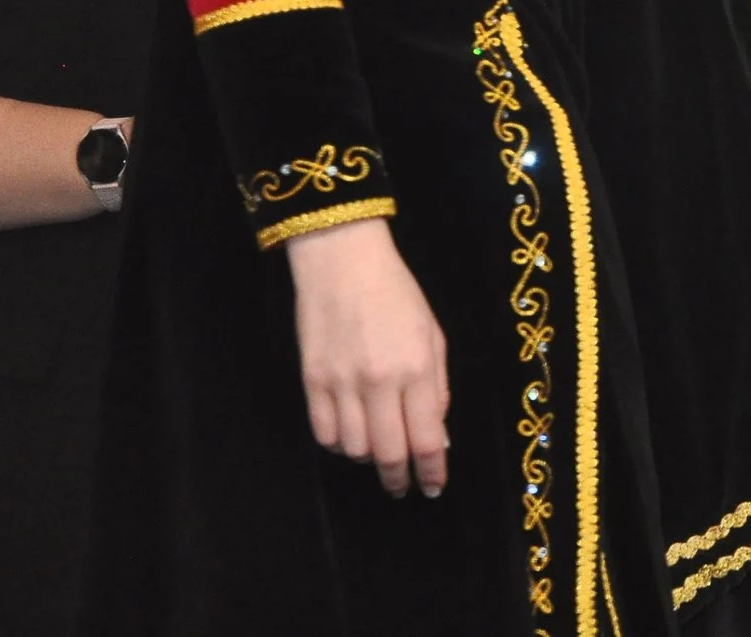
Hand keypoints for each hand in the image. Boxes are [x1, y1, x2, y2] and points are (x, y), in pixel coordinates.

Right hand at [283, 217, 449, 496]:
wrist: (343, 263)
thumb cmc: (398, 295)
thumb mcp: (433, 335)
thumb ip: (438, 387)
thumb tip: (437, 435)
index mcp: (416, 368)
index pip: (426, 439)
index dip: (432, 470)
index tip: (433, 487)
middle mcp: (379, 382)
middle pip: (389, 454)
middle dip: (399, 478)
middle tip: (403, 486)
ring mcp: (341, 383)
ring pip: (355, 449)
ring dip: (370, 459)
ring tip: (379, 452)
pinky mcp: (312, 381)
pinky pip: (324, 434)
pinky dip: (340, 444)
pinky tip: (351, 435)